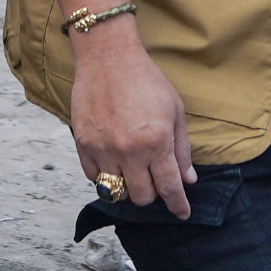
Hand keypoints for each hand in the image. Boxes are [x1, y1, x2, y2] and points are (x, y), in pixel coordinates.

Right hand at [70, 21, 196, 217]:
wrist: (108, 57)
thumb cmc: (146, 79)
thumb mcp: (174, 110)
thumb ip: (181, 148)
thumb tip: (188, 180)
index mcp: (156, 142)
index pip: (169, 187)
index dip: (178, 205)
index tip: (182, 214)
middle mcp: (129, 151)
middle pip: (142, 197)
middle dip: (153, 194)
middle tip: (155, 180)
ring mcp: (103, 149)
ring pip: (117, 192)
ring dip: (128, 187)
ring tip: (133, 171)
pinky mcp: (83, 145)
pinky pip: (94, 178)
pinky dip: (105, 177)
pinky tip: (113, 163)